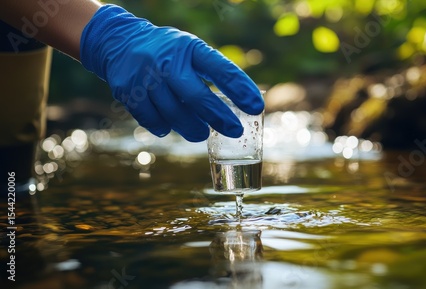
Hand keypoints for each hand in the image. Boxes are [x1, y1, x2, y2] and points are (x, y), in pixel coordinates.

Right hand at [80, 5, 263, 141]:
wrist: (120, 42)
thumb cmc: (168, 53)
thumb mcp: (191, 51)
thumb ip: (212, 72)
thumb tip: (242, 103)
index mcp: (189, 48)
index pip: (220, 68)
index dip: (239, 89)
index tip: (256, 107)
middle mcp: (167, 61)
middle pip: (197, 97)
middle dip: (219, 117)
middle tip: (234, 131)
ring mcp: (145, 76)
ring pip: (174, 114)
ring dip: (191, 128)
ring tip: (200, 132)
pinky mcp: (128, 91)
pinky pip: (152, 120)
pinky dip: (163, 127)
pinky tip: (169, 126)